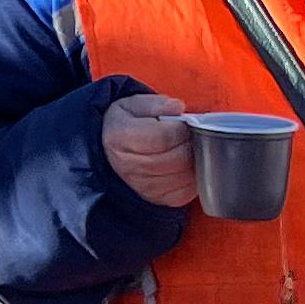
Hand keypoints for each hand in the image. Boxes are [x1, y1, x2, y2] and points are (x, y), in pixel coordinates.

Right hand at [100, 92, 198, 210]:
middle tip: (187, 136)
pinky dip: (192, 177)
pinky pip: (186, 191)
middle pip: (177, 159)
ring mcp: (143, 186)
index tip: (182, 123)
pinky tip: (185, 165)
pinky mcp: (158, 199)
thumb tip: (177, 108)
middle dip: (189, 144)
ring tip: (185, 148)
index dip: (180, 129)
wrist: (110, 153)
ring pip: (184, 176)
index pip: (163, 137)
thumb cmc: (126, 126)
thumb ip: (155, 104)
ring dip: (193, 161)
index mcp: (120, 136)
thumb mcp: (133, 105)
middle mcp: (128, 166)